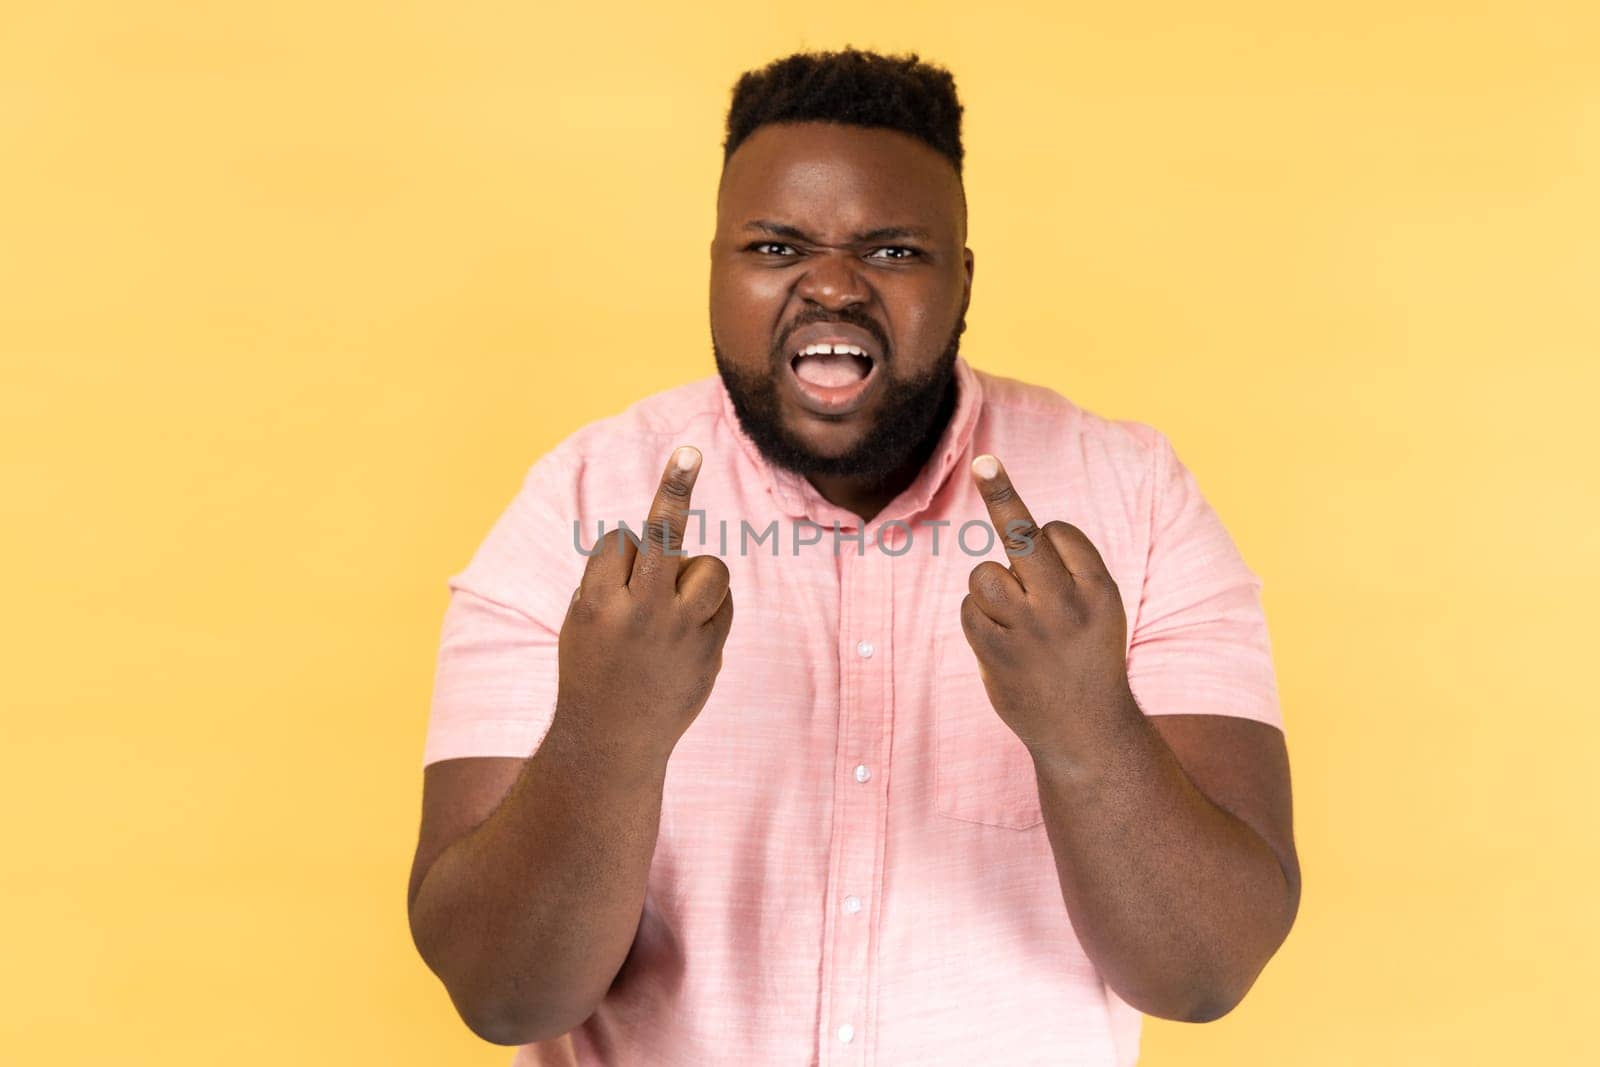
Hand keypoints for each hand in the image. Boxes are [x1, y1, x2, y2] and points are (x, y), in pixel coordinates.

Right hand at [554, 445, 733, 764]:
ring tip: (678, 601)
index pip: (618, 541)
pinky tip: (688, 634)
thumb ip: (611, 580)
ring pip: (709, 566)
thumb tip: (654, 539)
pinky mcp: (710, 651)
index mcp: (597, 603)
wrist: (612, 742)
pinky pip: (721, 602)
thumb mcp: (582, 622)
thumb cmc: (592, 670)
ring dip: (696, 572)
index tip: (620, 561)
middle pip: (662, 534)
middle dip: (674, 489)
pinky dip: (708, 607)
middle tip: (688, 451)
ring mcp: (680, 632)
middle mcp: (640, 613)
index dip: (619, 553)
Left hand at [960, 454, 1135, 757]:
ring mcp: (1029, 628)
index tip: (1047, 548)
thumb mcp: (1099, 611)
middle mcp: (1065, 603)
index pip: (1058, 532)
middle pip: (1023, 534)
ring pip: (985, 573)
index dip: (1048, 540)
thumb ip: (1067, 570)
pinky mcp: (997, 652)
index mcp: (1099, 588)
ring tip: (1014, 620)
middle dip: (1002, 495)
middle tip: (985, 463)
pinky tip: (1002, 643)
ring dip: (991, 586)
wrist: (1087, 732)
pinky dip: (980, 619)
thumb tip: (1023, 525)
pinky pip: (970, 609)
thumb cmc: (1088, 658)